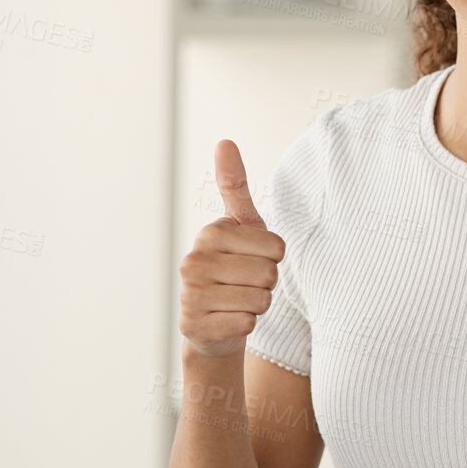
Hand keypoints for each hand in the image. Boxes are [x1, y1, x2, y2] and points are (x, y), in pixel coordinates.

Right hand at [177, 140, 286, 359]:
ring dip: (258, 304)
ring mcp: (190, 295)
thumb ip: (235, 185)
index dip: (275, 257)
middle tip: (246, 283)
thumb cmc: (235, 267)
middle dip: (267, 283)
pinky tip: (228, 320)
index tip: (253, 258)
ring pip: (260, 300)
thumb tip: (225, 141)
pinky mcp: (193, 326)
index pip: (277, 247)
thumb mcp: (241, 226)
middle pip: (269, 274)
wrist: (214, 322)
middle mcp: (193, 261)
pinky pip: (247, 324)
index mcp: (211, 233)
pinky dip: (246, 325)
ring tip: (238, 300)